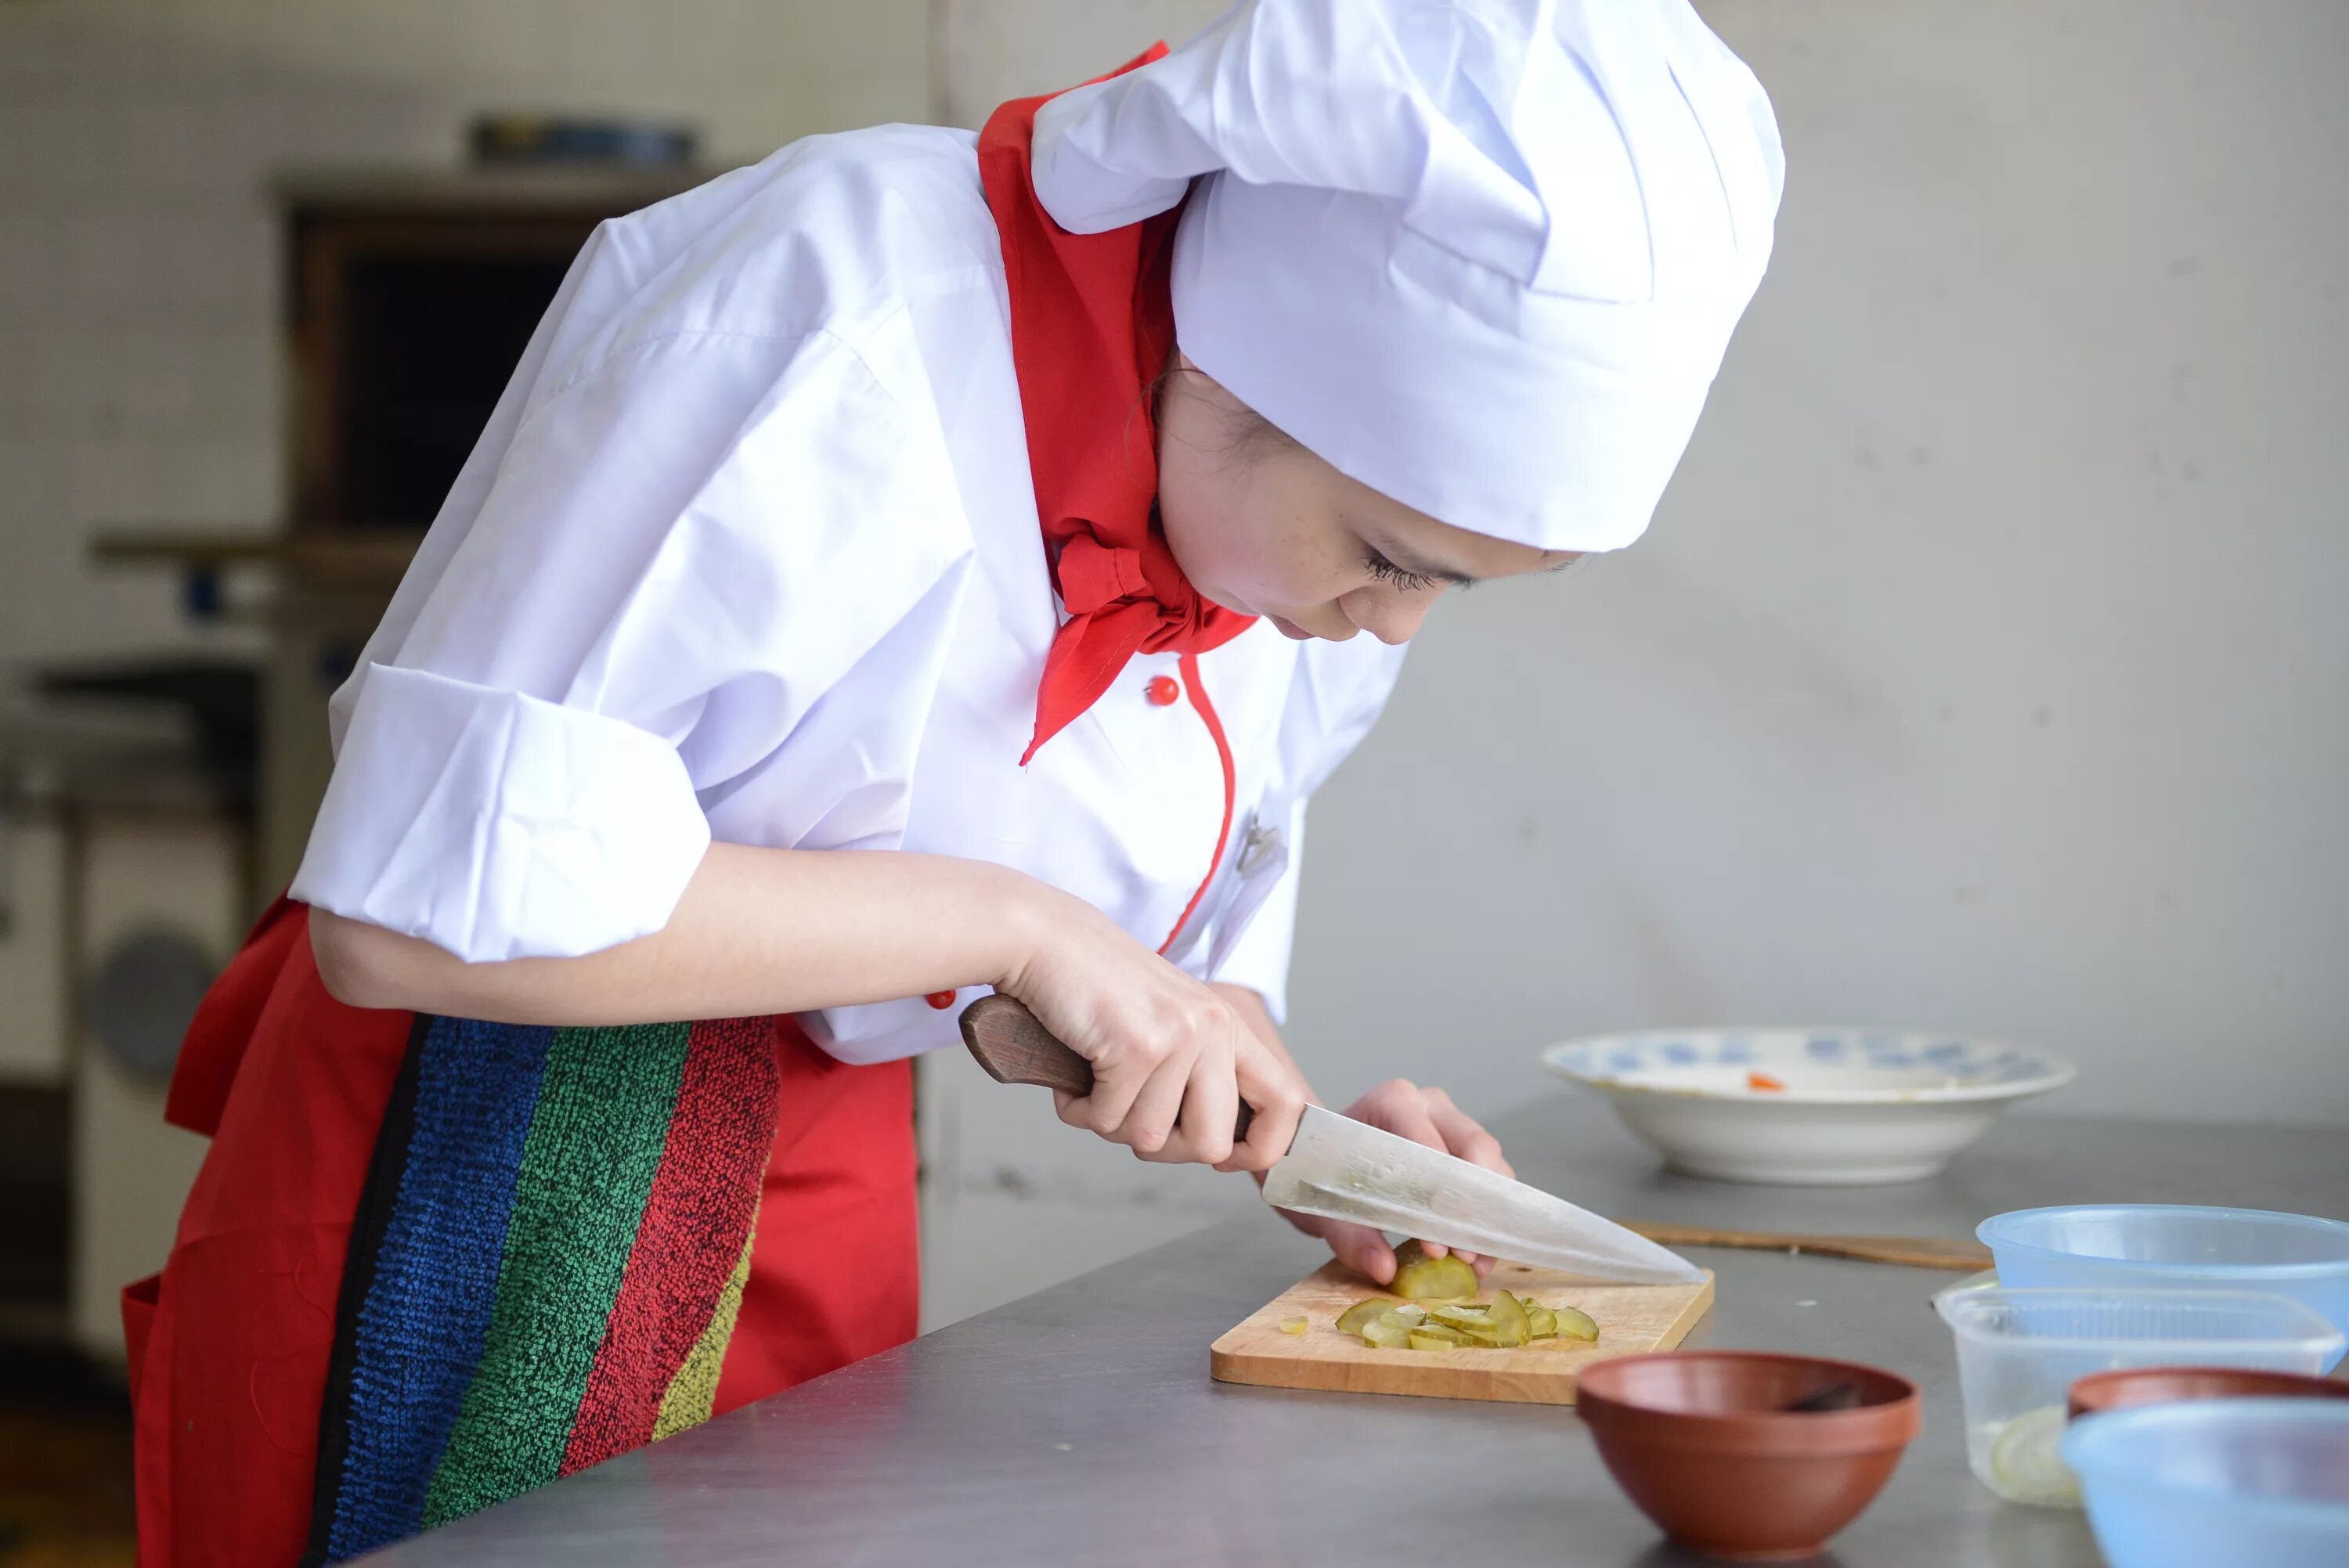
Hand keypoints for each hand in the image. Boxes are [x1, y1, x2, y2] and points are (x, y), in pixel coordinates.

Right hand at [1000, 886, 1308, 1170]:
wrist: (1043, 938)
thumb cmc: (1096, 985)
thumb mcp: (1168, 1021)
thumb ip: (1197, 1073)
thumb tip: (1214, 1149)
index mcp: (1230, 1026)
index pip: (1286, 1103)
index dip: (1261, 1148)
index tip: (1221, 1158)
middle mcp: (1215, 1029)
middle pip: (1212, 1144)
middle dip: (1163, 1148)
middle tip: (1130, 1115)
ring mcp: (1180, 1037)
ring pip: (1150, 1138)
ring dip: (1110, 1121)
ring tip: (1095, 1079)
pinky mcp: (1137, 1047)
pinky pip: (1107, 1121)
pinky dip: (1079, 1109)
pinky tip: (1074, 1072)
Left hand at [1267, 1079, 1513, 1286]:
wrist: (1316, 1155)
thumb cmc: (1319, 1169)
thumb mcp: (1323, 1205)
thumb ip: (1350, 1236)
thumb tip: (1384, 1268)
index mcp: (1392, 1103)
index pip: (1429, 1144)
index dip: (1437, 1195)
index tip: (1436, 1243)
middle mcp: (1428, 1105)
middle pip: (1474, 1148)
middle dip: (1471, 1206)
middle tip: (1462, 1254)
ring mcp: (1452, 1123)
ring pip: (1489, 1165)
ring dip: (1485, 1216)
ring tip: (1471, 1260)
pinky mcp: (1465, 1148)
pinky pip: (1490, 1180)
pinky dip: (1486, 1218)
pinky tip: (1477, 1254)